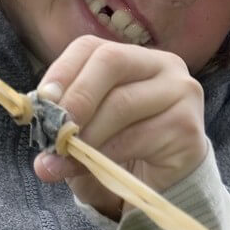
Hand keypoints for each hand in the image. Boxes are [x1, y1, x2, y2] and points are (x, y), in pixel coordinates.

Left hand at [32, 35, 207, 220]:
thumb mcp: (87, 132)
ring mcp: (181, 91)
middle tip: (55, 132)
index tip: (41, 102)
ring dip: (88, 135)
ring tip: (66, 158)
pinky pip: (139, 137)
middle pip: (111, 62)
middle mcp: (162, 64)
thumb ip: (65, 131)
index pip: (91, 47)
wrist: (165, 181)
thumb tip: (41, 160)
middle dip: (77, 97)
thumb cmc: (122, 148)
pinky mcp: (188, 126)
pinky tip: (94, 169)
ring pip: (123, 103)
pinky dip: (108, 155)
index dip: (62, 71)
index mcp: (131, 56)